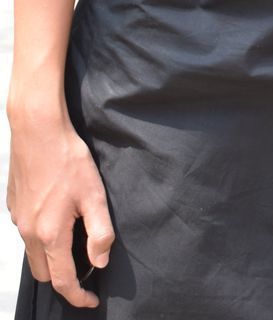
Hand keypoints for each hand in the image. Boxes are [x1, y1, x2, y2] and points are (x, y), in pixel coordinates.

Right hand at [7, 111, 113, 308]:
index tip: (91, 300)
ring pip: (33, 254)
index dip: (78, 296)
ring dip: (51, 256)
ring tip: (73, 241)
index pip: (62, 280)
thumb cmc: (68, 159)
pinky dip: (41, 237)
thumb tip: (100, 261)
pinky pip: (26, 233)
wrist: (38, 130)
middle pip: (43, 272)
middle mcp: (29, 232)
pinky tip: (57, 216)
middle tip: (84, 269)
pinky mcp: (13, 206)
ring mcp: (17, 220)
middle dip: (62, 278)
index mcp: (50, 234)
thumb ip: (100, 231)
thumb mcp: (94, 194)